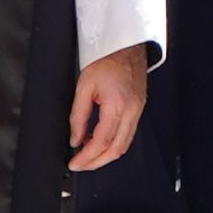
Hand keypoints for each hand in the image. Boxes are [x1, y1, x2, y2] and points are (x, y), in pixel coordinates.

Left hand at [67, 44, 152, 174]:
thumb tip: (75, 139)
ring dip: (106, 155)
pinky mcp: (138, 109)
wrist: (125, 47)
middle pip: (117, 149)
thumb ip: (78, 116)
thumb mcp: (83, 87)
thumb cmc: (106, 60)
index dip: (86, 157)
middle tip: (80, 165)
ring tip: (87, 155)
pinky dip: (113, 143)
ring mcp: (138, 111)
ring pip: (124, 145)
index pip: (101, 142)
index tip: (74, 163)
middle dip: (97, 162)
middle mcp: (132, 111)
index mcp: (117, 105)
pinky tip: (98, 141)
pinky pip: (128, 134)